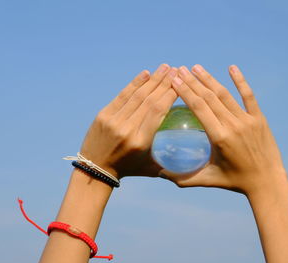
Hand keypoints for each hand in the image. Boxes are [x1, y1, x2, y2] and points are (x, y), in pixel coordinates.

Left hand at [80, 64, 177, 178]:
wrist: (96, 170)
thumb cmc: (129, 169)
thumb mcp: (151, 168)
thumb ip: (169, 162)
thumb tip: (191, 155)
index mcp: (141, 142)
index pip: (158, 111)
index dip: (169, 95)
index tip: (180, 84)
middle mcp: (127, 129)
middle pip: (149, 100)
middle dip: (164, 83)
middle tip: (176, 70)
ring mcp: (114, 120)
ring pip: (137, 95)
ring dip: (152, 79)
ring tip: (165, 68)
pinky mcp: (103, 115)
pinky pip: (122, 96)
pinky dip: (134, 83)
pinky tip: (145, 73)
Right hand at [162, 64, 286, 195]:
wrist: (267, 182)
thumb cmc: (235, 181)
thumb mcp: (208, 179)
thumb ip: (184, 178)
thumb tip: (160, 174)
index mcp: (219, 138)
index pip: (199, 108)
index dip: (186, 92)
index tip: (174, 80)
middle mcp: (233, 125)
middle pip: (209, 98)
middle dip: (192, 82)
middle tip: (180, 69)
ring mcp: (247, 120)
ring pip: (225, 95)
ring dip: (209, 79)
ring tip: (196, 67)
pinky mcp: (259, 119)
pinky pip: (249, 96)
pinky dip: (240, 81)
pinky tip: (232, 68)